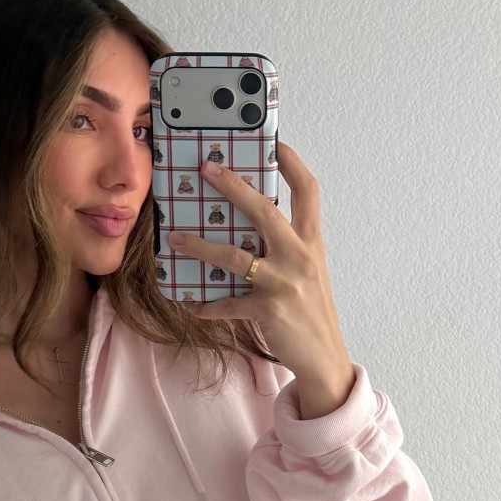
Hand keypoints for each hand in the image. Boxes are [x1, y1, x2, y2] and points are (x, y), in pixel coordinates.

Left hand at [165, 139, 356, 418]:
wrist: (325, 359)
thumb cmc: (311, 310)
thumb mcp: (308, 271)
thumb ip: (286, 245)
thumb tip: (247, 224)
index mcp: (311, 242)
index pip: (308, 192)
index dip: (292, 163)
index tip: (274, 142)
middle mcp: (300, 257)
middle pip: (265, 211)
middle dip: (233, 186)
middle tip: (206, 168)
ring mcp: (284, 284)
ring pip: (235, 257)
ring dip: (200, 246)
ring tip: (175, 237)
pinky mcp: (268, 311)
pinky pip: (226, 304)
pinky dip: (204, 304)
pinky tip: (189, 302)